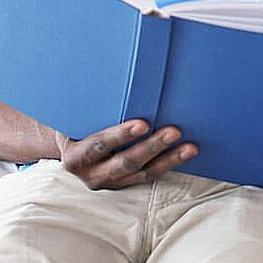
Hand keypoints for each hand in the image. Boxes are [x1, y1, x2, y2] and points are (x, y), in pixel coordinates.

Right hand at [55, 120, 197, 189]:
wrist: (72, 146)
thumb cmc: (78, 123)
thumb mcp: (77, 117)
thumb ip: (92, 108)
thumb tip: (116, 78)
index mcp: (75, 156)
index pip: (99, 145)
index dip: (120, 135)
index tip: (143, 124)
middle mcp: (91, 174)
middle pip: (125, 162)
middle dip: (151, 147)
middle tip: (174, 132)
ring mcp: (109, 182)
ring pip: (143, 173)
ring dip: (169, 159)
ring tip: (190, 148)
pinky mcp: (125, 184)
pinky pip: (149, 176)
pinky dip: (169, 164)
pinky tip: (186, 153)